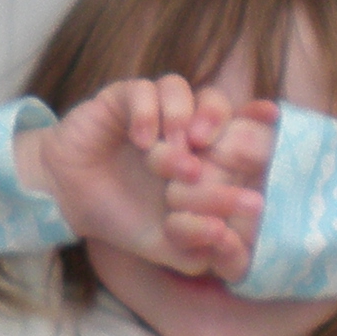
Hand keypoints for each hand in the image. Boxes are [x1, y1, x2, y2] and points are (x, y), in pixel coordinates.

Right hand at [24, 80, 272, 280]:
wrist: (69, 202)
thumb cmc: (121, 217)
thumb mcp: (162, 243)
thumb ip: (193, 247)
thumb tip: (222, 239)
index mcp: (200, 156)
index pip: (232, 137)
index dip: (251, 133)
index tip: (267, 131)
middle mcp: (180, 127)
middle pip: (213, 104)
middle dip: (216, 122)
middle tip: (206, 149)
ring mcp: (152, 110)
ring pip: (180, 88)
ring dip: (181, 116)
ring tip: (173, 148)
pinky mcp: (122, 99)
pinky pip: (142, 89)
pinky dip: (147, 111)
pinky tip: (141, 139)